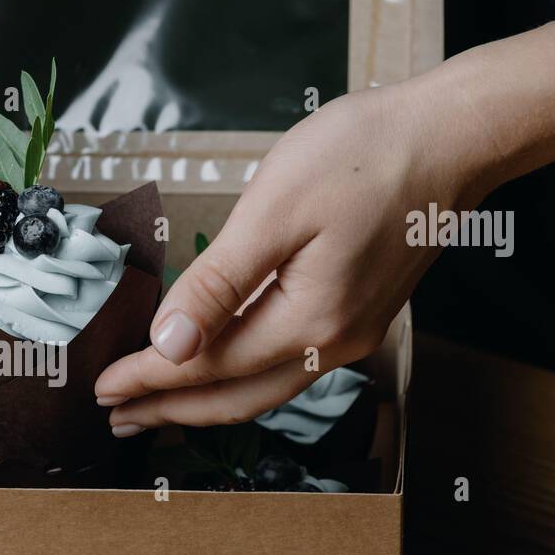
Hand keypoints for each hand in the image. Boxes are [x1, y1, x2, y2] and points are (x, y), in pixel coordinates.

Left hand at [96, 75, 486, 432]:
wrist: (453, 136)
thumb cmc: (364, 156)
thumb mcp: (273, 213)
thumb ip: (216, 286)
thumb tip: (169, 347)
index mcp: (309, 322)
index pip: (206, 367)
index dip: (148, 379)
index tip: (101, 388)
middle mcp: (333, 344)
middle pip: (234, 398)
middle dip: (169, 410)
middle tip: (116, 418)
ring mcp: (350, 334)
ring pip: (261, 389)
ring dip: (202, 400)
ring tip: (154, 407)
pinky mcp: (357, 315)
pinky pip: (285, 366)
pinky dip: (238, 376)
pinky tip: (215, 369)